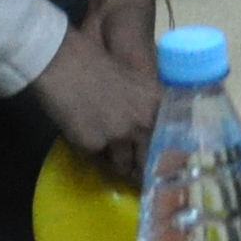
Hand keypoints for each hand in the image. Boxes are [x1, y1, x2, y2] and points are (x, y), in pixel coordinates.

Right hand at [30, 0, 162, 184]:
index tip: (167, 174)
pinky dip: (94, 155)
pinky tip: (87, 139)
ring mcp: (120, 135)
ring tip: (109, 154)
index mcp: (159, 106)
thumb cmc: (99, 68)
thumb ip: (152, 111)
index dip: (171, 163)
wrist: (65, 63)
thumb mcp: (138, 85)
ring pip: (124, 166)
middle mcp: (145, 123)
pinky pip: (98, 161)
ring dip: (117, 164)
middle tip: (140, 178)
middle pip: (150, 162)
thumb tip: (157, 141)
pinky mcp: (94, 144)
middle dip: (144, 172)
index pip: (175, 146)